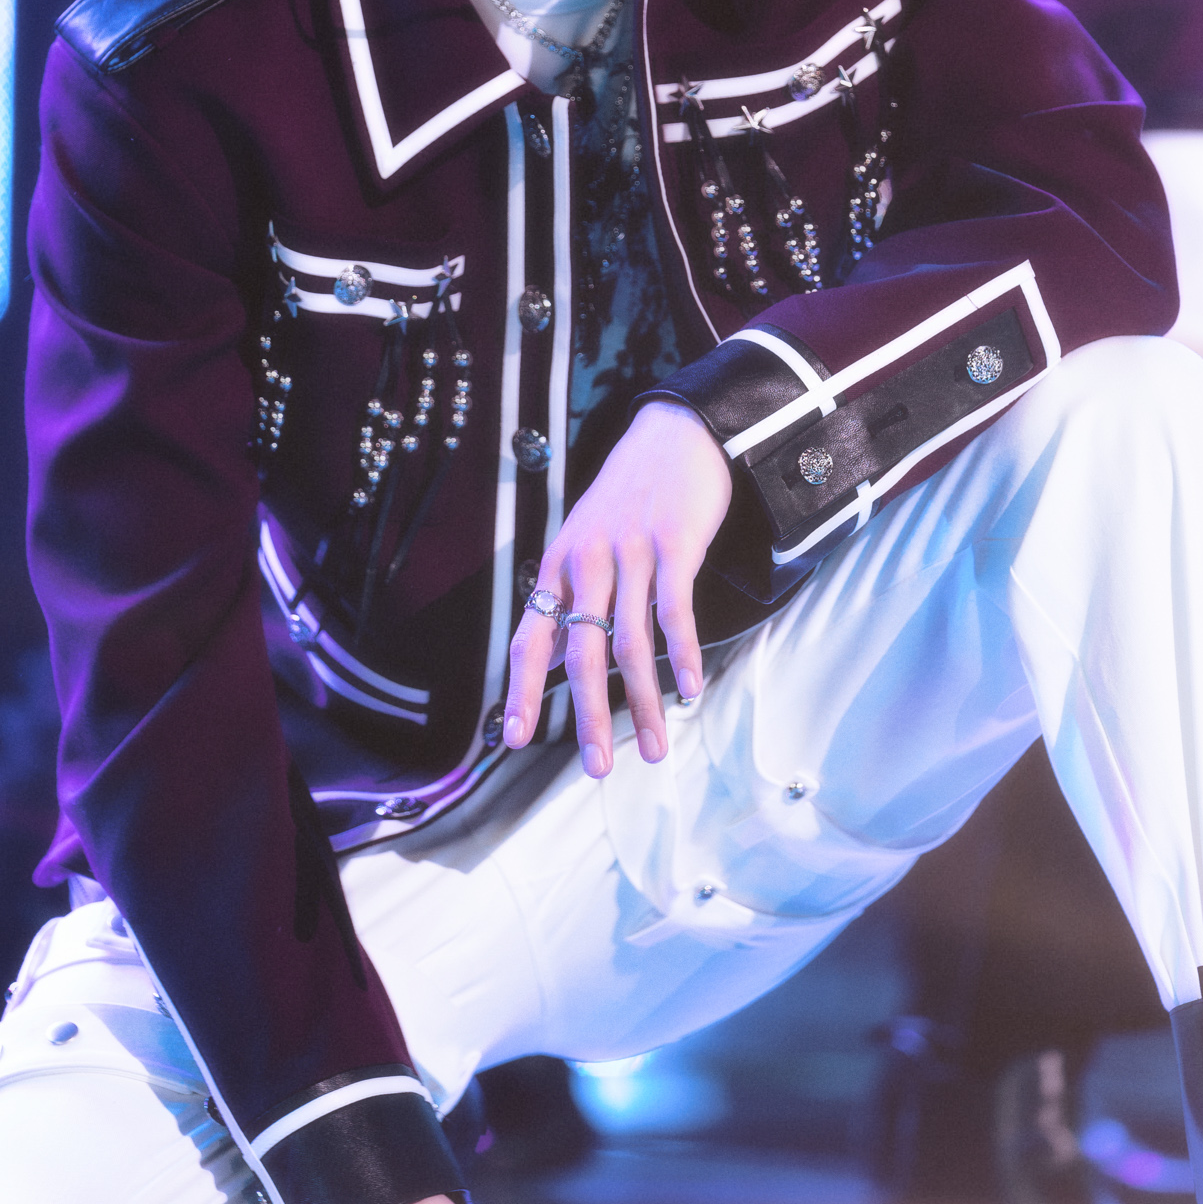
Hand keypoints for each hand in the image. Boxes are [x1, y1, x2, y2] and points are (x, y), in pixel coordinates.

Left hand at [504, 399, 730, 776]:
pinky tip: (689, 692)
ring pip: (632, 645)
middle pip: (582, 654)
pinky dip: (683, 657)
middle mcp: (587, 562)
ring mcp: (631, 554)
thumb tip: (553, 660)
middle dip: (588, 717)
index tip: (512, 738)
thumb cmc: (629, 495)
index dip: (521, 689)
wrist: (675, 434)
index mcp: (559, 566)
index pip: (530, 637)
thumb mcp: (584, 540)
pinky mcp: (674, 545)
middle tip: (598, 769)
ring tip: (655, 748)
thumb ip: (570, 599)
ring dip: (644, 704)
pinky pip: (675, 613)